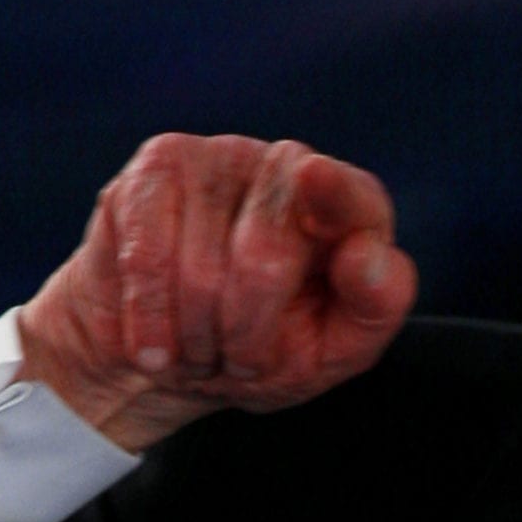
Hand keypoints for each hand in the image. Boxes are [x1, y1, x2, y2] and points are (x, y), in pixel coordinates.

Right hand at [16, 134, 417, 451]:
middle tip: (239, 361)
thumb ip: (375, 306)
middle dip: (245, 337)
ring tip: (198, 350)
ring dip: (195, 340)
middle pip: (263, 259)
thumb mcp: (334, 349)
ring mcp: (215, 158)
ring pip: (197, 272)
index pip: (352, 196)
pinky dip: (150, 322)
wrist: (166, 363)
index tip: (315, 178)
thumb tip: (367, 255)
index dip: (334, 192)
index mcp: (347, 207)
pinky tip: (153, 346)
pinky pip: (146, 260)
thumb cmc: (264, 350)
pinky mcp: (152, 173)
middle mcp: (285, 167)